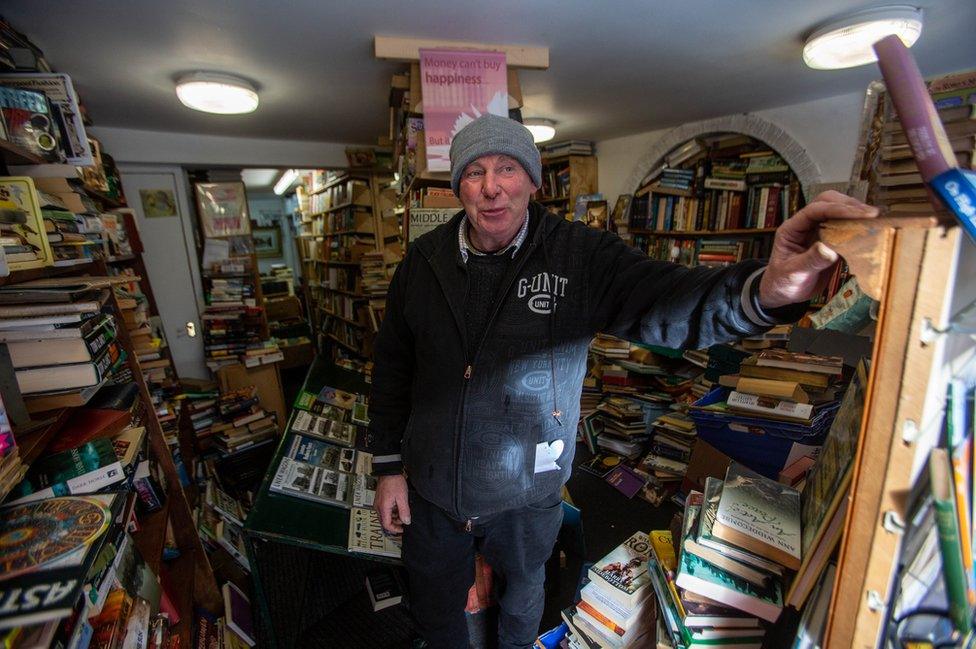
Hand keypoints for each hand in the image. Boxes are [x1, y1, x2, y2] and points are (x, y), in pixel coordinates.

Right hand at [374, 474, 410, 533]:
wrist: (389, 471)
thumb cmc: (395, 482)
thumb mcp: (402, 497)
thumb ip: (404, 511)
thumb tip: (406, 521)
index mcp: (383, 508)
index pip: (386, 525)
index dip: (395, 529)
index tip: (402, 529)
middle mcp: (378, 507)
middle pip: (385, 521)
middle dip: (395, 523)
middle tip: (404, 520)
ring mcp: (378, 503)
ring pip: (385, 516)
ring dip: (394, 517)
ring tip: (403, 513)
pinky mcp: (380, 500)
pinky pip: (385, 510)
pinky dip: (392, 511)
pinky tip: (399, 507)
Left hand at [759, 191, 878, 307]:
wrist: (785, 293)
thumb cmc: (783, 282)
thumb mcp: (793, 273)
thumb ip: (810, 261)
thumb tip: (828, 249)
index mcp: (792, 229)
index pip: (815, 210)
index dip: (838, 209)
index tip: (858, 213)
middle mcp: (806, 226)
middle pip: (827, 203)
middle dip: (849, 205)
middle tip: (870, 214)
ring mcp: (819, 232)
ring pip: (838, 212)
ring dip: (855, 214)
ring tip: (874, 221)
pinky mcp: (831, 241)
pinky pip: (845, 228)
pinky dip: (858, 227)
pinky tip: (870, 231)